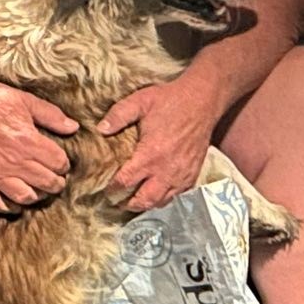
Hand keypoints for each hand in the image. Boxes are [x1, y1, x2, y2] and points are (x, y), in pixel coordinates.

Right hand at [0, 77, 78, 214]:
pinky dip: (4, 207)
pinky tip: (12, 206)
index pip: (58, 162)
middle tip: (57, 182)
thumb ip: (51, 115)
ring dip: (35, 197)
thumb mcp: (24, 100)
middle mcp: (15, 162)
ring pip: (23, 196)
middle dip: (56, 184)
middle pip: (46, 182)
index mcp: (29, 142)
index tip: (62, 163)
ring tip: (38, 192)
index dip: (64, 164)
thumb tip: (73, 127)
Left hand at [100, 76, 223, 213]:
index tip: (106, 189)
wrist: (203, 102)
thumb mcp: (141, 101)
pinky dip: (164, 197)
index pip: (126, 182)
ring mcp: (182, 174)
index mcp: (151, 154)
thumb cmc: (171, 100)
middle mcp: (166, 170)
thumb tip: (100, 129)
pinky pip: (177, 195)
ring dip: (146, 203)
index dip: (113, 189)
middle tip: (117, 201)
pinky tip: (155, 190)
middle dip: (128, 204)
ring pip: (161, 201)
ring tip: (134, 199)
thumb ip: (118, 115)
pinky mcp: (193, 174)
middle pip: (144, 200)